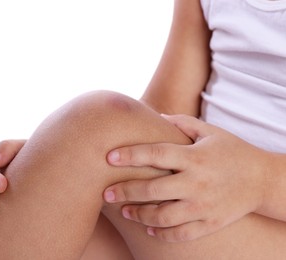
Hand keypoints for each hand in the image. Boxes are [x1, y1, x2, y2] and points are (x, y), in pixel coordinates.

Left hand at [104, 115, 269, 241]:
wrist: (263, 180)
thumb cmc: (232, 151)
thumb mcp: (210, 132)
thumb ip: (182, 123)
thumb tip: (155, 115)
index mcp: (194, 157)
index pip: (156, 154)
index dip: (130, 155)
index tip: (109, 157)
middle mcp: (197, 183)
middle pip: (153, 190)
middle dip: (125, 191)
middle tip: (106, 193)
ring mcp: (203, 206)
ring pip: (163, 217)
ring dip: (139, 215)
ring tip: (125, 211)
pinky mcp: (210, 223)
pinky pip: (181, 234)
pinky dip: (162, 234)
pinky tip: (149, 229)